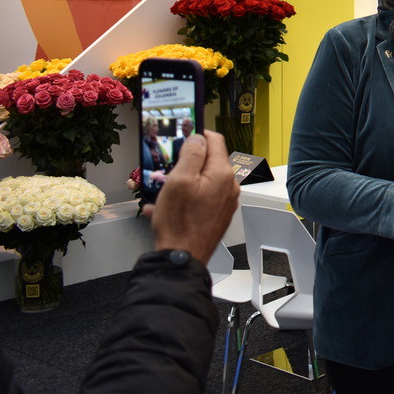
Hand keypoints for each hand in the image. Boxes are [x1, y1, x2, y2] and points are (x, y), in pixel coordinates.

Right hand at [148, 131, 239, 264]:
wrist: (182, 258)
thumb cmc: (180, 223)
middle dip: (187, 162)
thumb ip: (191, 154)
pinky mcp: (218, 214)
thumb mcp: (179, 180)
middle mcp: (229, 186)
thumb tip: (198, 138)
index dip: (198, 135)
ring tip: (164, 192)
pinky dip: (185, 198)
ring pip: (202, 181)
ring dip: (183, 182)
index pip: (215, 140)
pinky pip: (201, 198)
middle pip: (208, 161)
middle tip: (168, 168)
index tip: (184, 135)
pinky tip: (167, 207)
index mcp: (222, 173)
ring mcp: (225, 201)